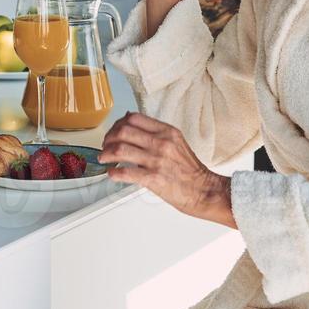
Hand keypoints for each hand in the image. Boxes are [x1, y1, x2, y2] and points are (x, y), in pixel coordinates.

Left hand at [99, 112, 234, 227]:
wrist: (204, 190)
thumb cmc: (191, 170)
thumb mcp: (176, 142)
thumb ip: (156, 133)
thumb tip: (132, 125)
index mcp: (166, 132)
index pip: (134, 118)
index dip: (118, 124)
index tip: (113, 131)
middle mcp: (161, 143)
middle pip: (123, 131)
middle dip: (109, 138)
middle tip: (105, 145)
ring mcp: (156, 160)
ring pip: (121, 149)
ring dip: (107, 154)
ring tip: (103, 158)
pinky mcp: (153, 178)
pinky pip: (126, 172)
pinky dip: (114, 172)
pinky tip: (112, 173)